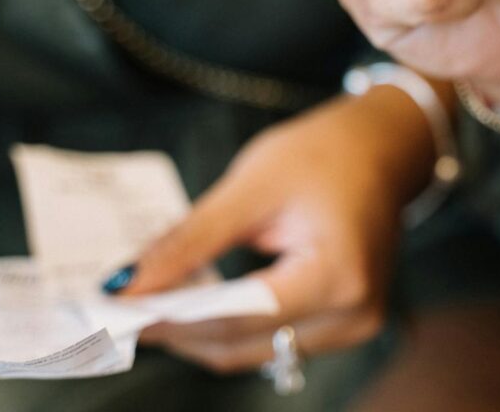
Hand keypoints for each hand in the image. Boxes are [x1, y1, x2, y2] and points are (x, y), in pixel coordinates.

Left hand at [106, 88, 432, 372]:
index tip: (118, 310)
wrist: (381, 149)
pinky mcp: (343, 325)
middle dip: (179, 329)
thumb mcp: (251, 186)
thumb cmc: (325, 155)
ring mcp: (353, 325)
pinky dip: (229, 324)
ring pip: (253, 350)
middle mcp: (354, 314)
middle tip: (123, 307)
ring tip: (154, 300)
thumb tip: (128, 284)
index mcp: (339, 275)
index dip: (174, 318)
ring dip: (200, 331)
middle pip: (244, 343)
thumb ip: (189, 241)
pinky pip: (272, 339)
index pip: (240, 316)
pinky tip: (197, 299)